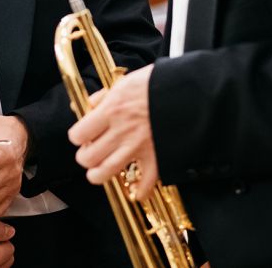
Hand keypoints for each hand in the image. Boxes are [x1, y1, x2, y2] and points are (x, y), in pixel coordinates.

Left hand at [67, 64, 158, 199]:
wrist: (194, 91)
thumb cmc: (161, 82)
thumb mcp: (127, 81)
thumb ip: (106, 95)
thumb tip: (90, 105)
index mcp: (112, 109)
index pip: (78, 134)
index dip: (78, 136)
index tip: (84, 134)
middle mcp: (121, 131)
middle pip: (88, 157)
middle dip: (85, 157)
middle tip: (91, 151)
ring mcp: (138, 147)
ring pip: (105, 173)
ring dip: (98, 175)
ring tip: (100, 171)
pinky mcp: (157, 158)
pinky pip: (144, 184)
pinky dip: (138, 191)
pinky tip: (135, 189)